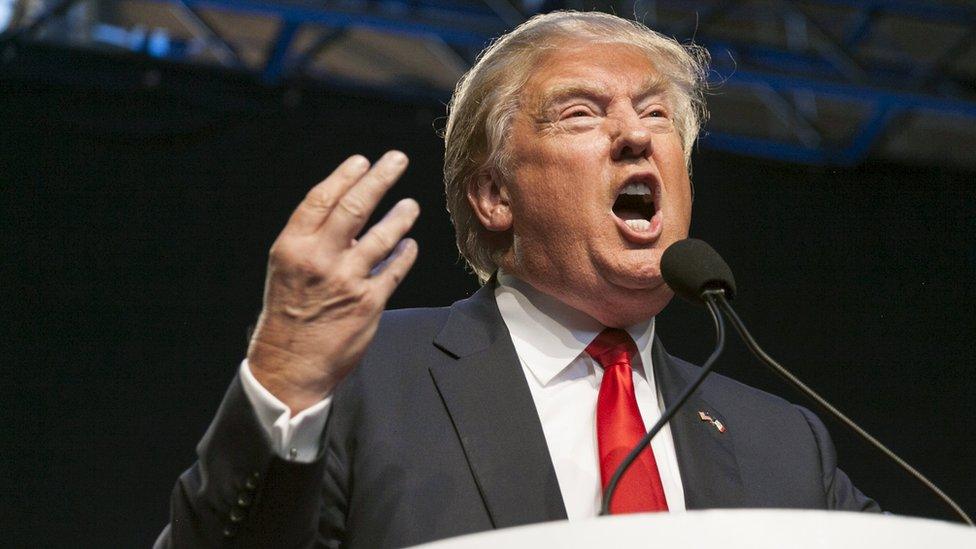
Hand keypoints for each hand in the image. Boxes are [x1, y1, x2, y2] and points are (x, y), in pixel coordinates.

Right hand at [247, 151, 419, 412]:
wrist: (290, 364)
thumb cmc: (289, 312)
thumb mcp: (288, 269)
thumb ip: (314, 240)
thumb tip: (349, 210)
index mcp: (293, 246)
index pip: (322, 199)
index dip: (344, 176)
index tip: (362, 160)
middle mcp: (320, 259)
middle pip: (355, 207)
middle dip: (380, 177)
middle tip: (397, 159)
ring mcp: (346, 280)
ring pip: (382, 236)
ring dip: (400, 216)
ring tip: (411, 205)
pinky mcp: (369, 303)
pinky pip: (394, 269)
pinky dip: (405, 253)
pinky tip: (410, 246)